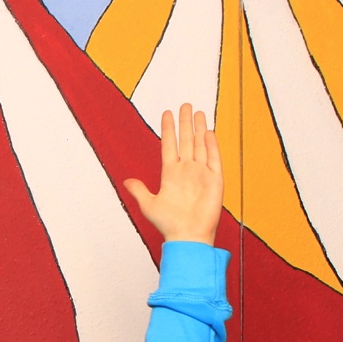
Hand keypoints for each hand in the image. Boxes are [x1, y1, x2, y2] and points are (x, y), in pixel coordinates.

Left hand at [123, 104, 223, 244]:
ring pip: (201, 145)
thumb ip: (139, 190)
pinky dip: (212, 144)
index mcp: (171, 174)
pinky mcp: (215, 180)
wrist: (188, 236)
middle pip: (186, 140)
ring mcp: (201, 173)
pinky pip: (214, 158)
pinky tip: (209, 131)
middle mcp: (187, 170)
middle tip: (185, 105)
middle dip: (185, 122)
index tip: (167, 113)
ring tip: (198, 112)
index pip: (169, 145)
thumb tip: (127, 180)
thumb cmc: (169, 224)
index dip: (168, 129)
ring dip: (199, 129)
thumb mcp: (149, 205)